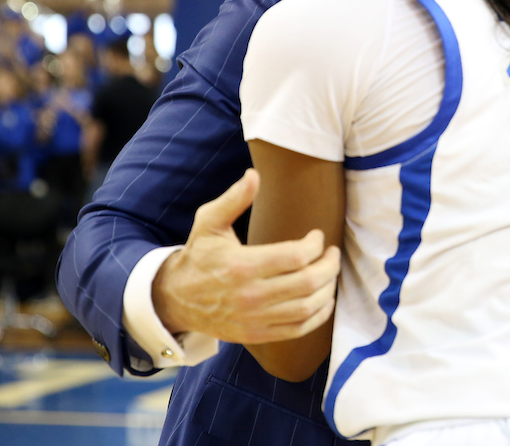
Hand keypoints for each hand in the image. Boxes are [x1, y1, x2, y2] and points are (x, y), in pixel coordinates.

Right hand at [152, 169, 340, 343]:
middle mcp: (250, 295)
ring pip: (307, 307)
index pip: (296, 257)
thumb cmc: (199, 255)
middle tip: (333, 254)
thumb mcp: (209, 222)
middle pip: (307, 282)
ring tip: (330, 273)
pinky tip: (325, 300)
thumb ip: (233, 199)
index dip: (315, 245)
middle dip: (329, 266)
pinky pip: (298, 329)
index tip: (318, 236)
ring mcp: (255, 319)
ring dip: (328, 289)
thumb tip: (254, 175)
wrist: (176, 299)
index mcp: (242, 265)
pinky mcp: (257, 334)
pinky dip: (318, 316)